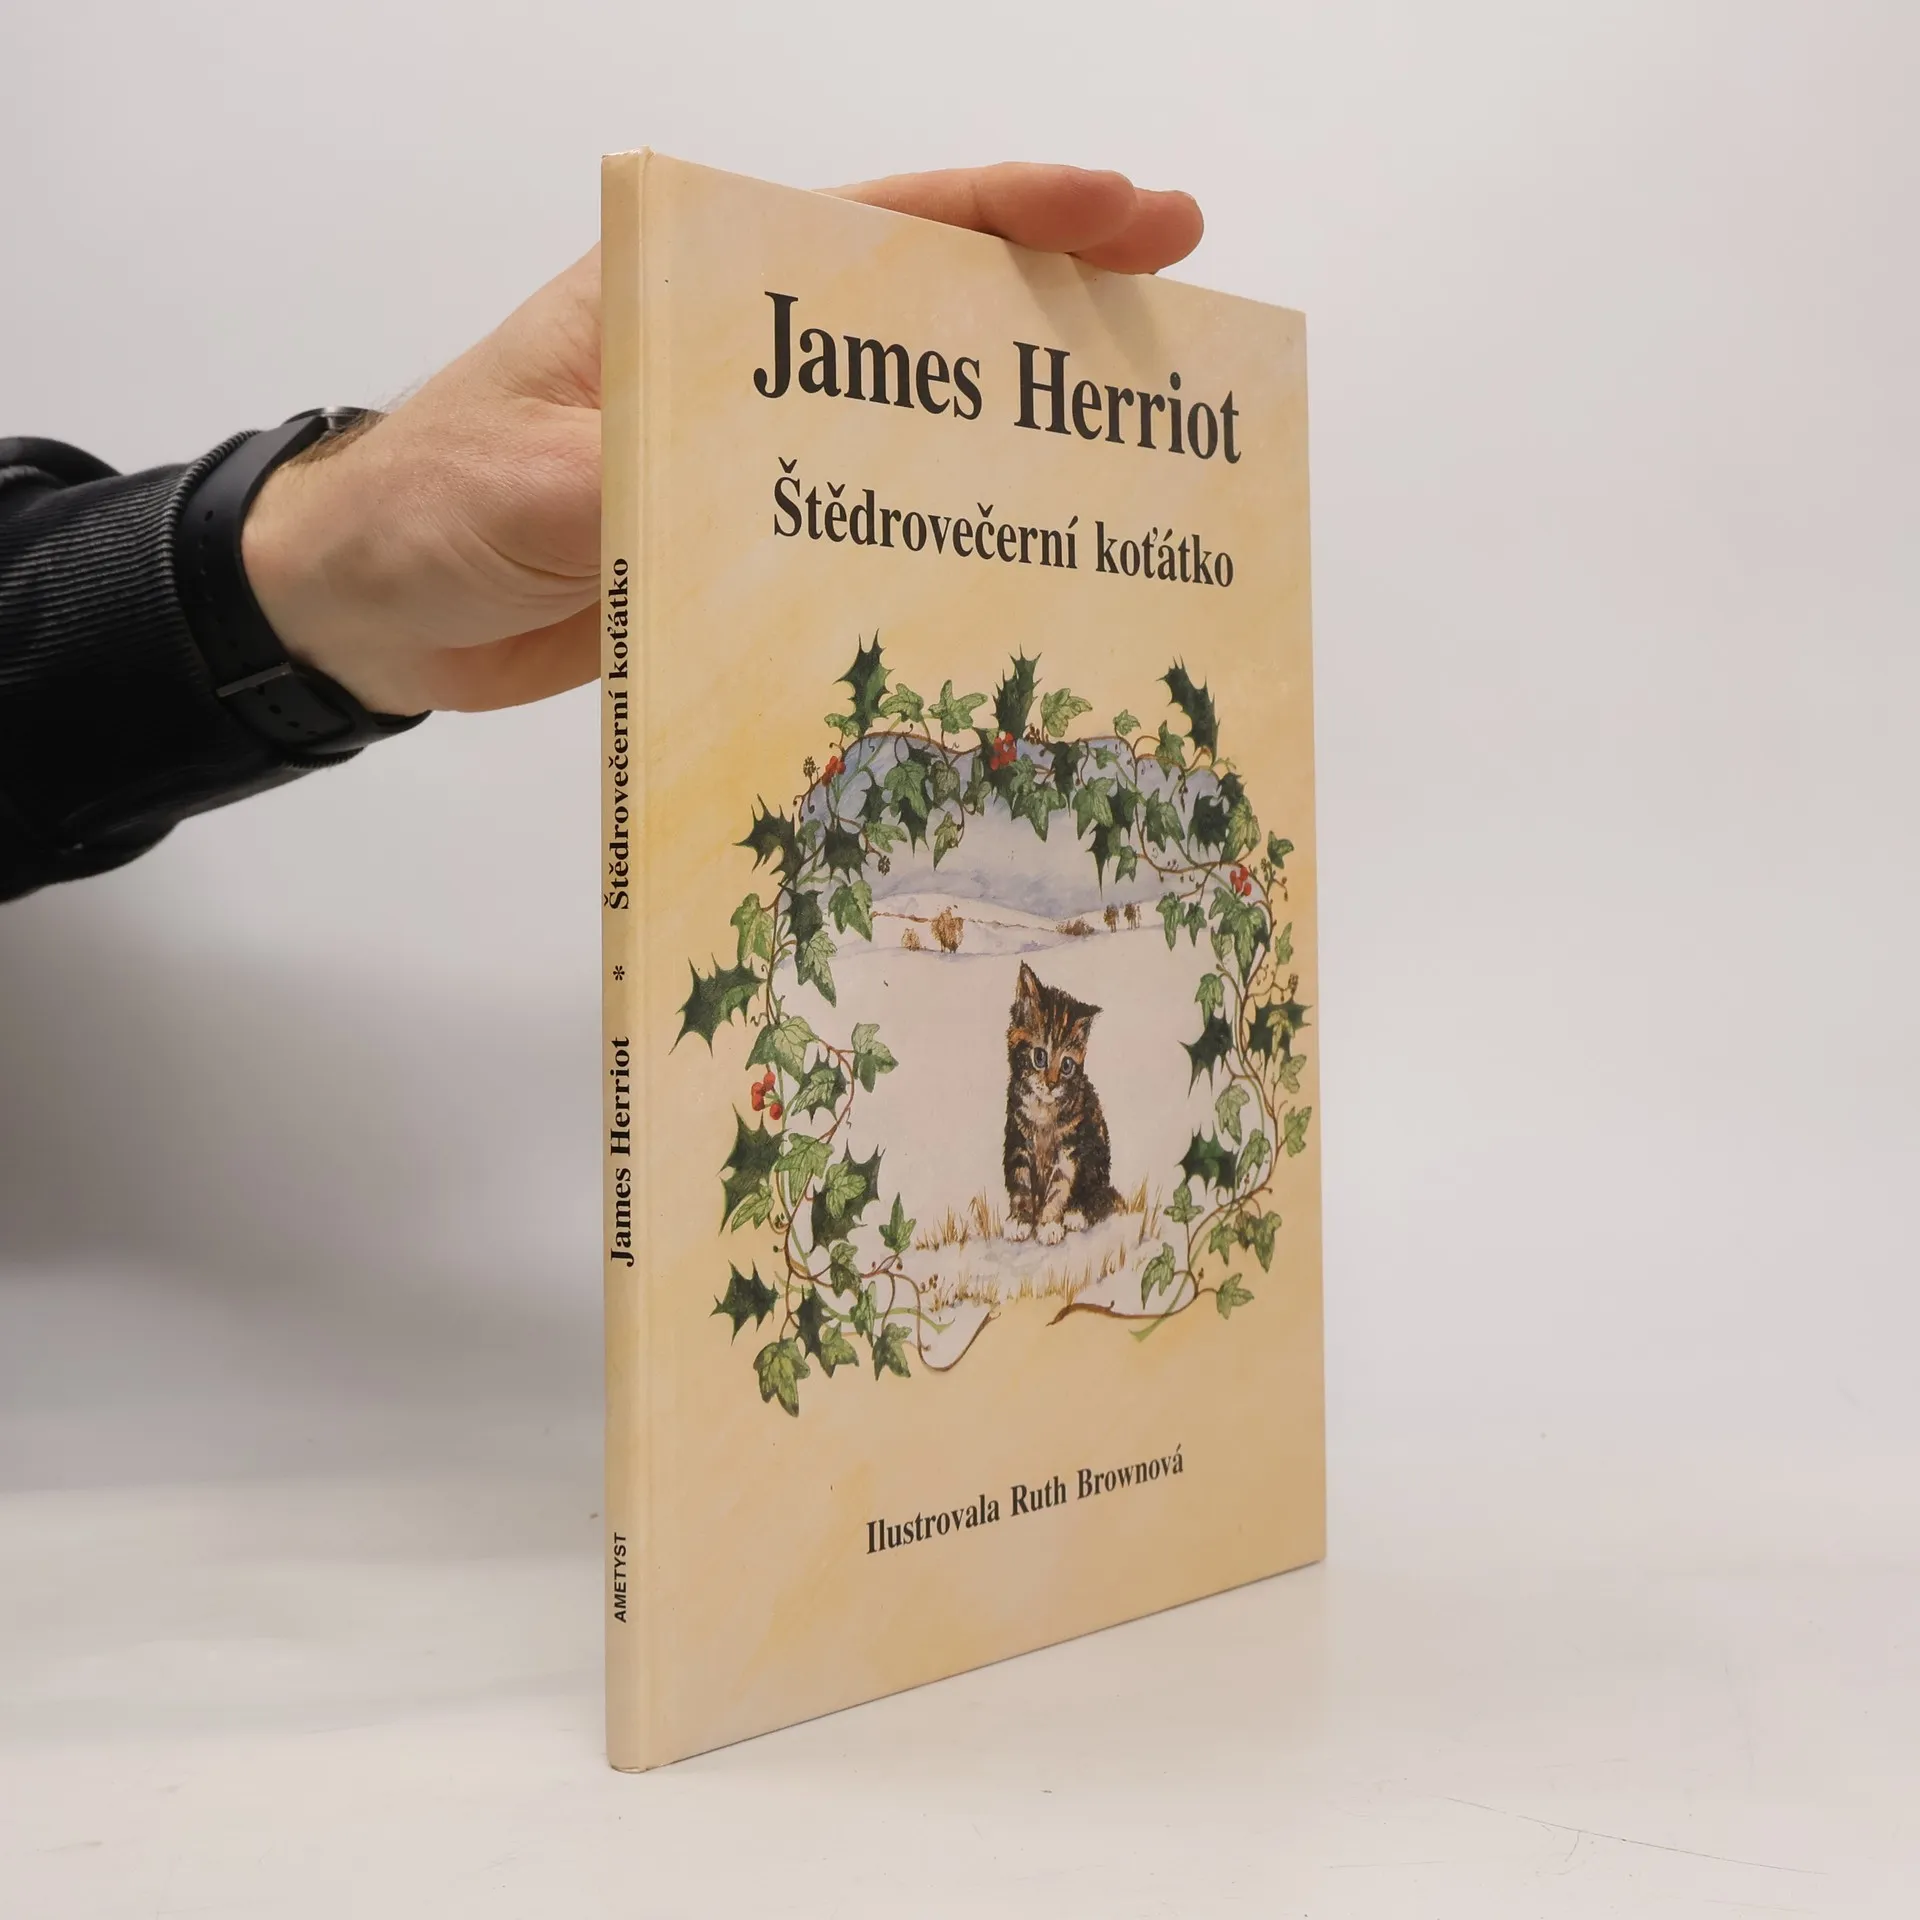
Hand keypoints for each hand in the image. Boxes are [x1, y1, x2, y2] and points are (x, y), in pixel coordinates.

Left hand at [241, 165, 1203, 716]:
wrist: (363, 611)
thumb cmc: (419, 511)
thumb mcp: (514, 488)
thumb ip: (623, 484)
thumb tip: (735, 496)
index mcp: (683, 295)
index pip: (871, 228)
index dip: (1009, 213)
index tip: (1131, 211)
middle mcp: (733, 360)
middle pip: (921, 311)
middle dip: (1054, 298)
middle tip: (1188, 309)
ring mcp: (744, 452)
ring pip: (907, 421)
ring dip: (1015, 426)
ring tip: (1141, 445)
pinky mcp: (738, 540)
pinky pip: (862, 525)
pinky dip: (940, 535)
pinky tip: (1017, 565)